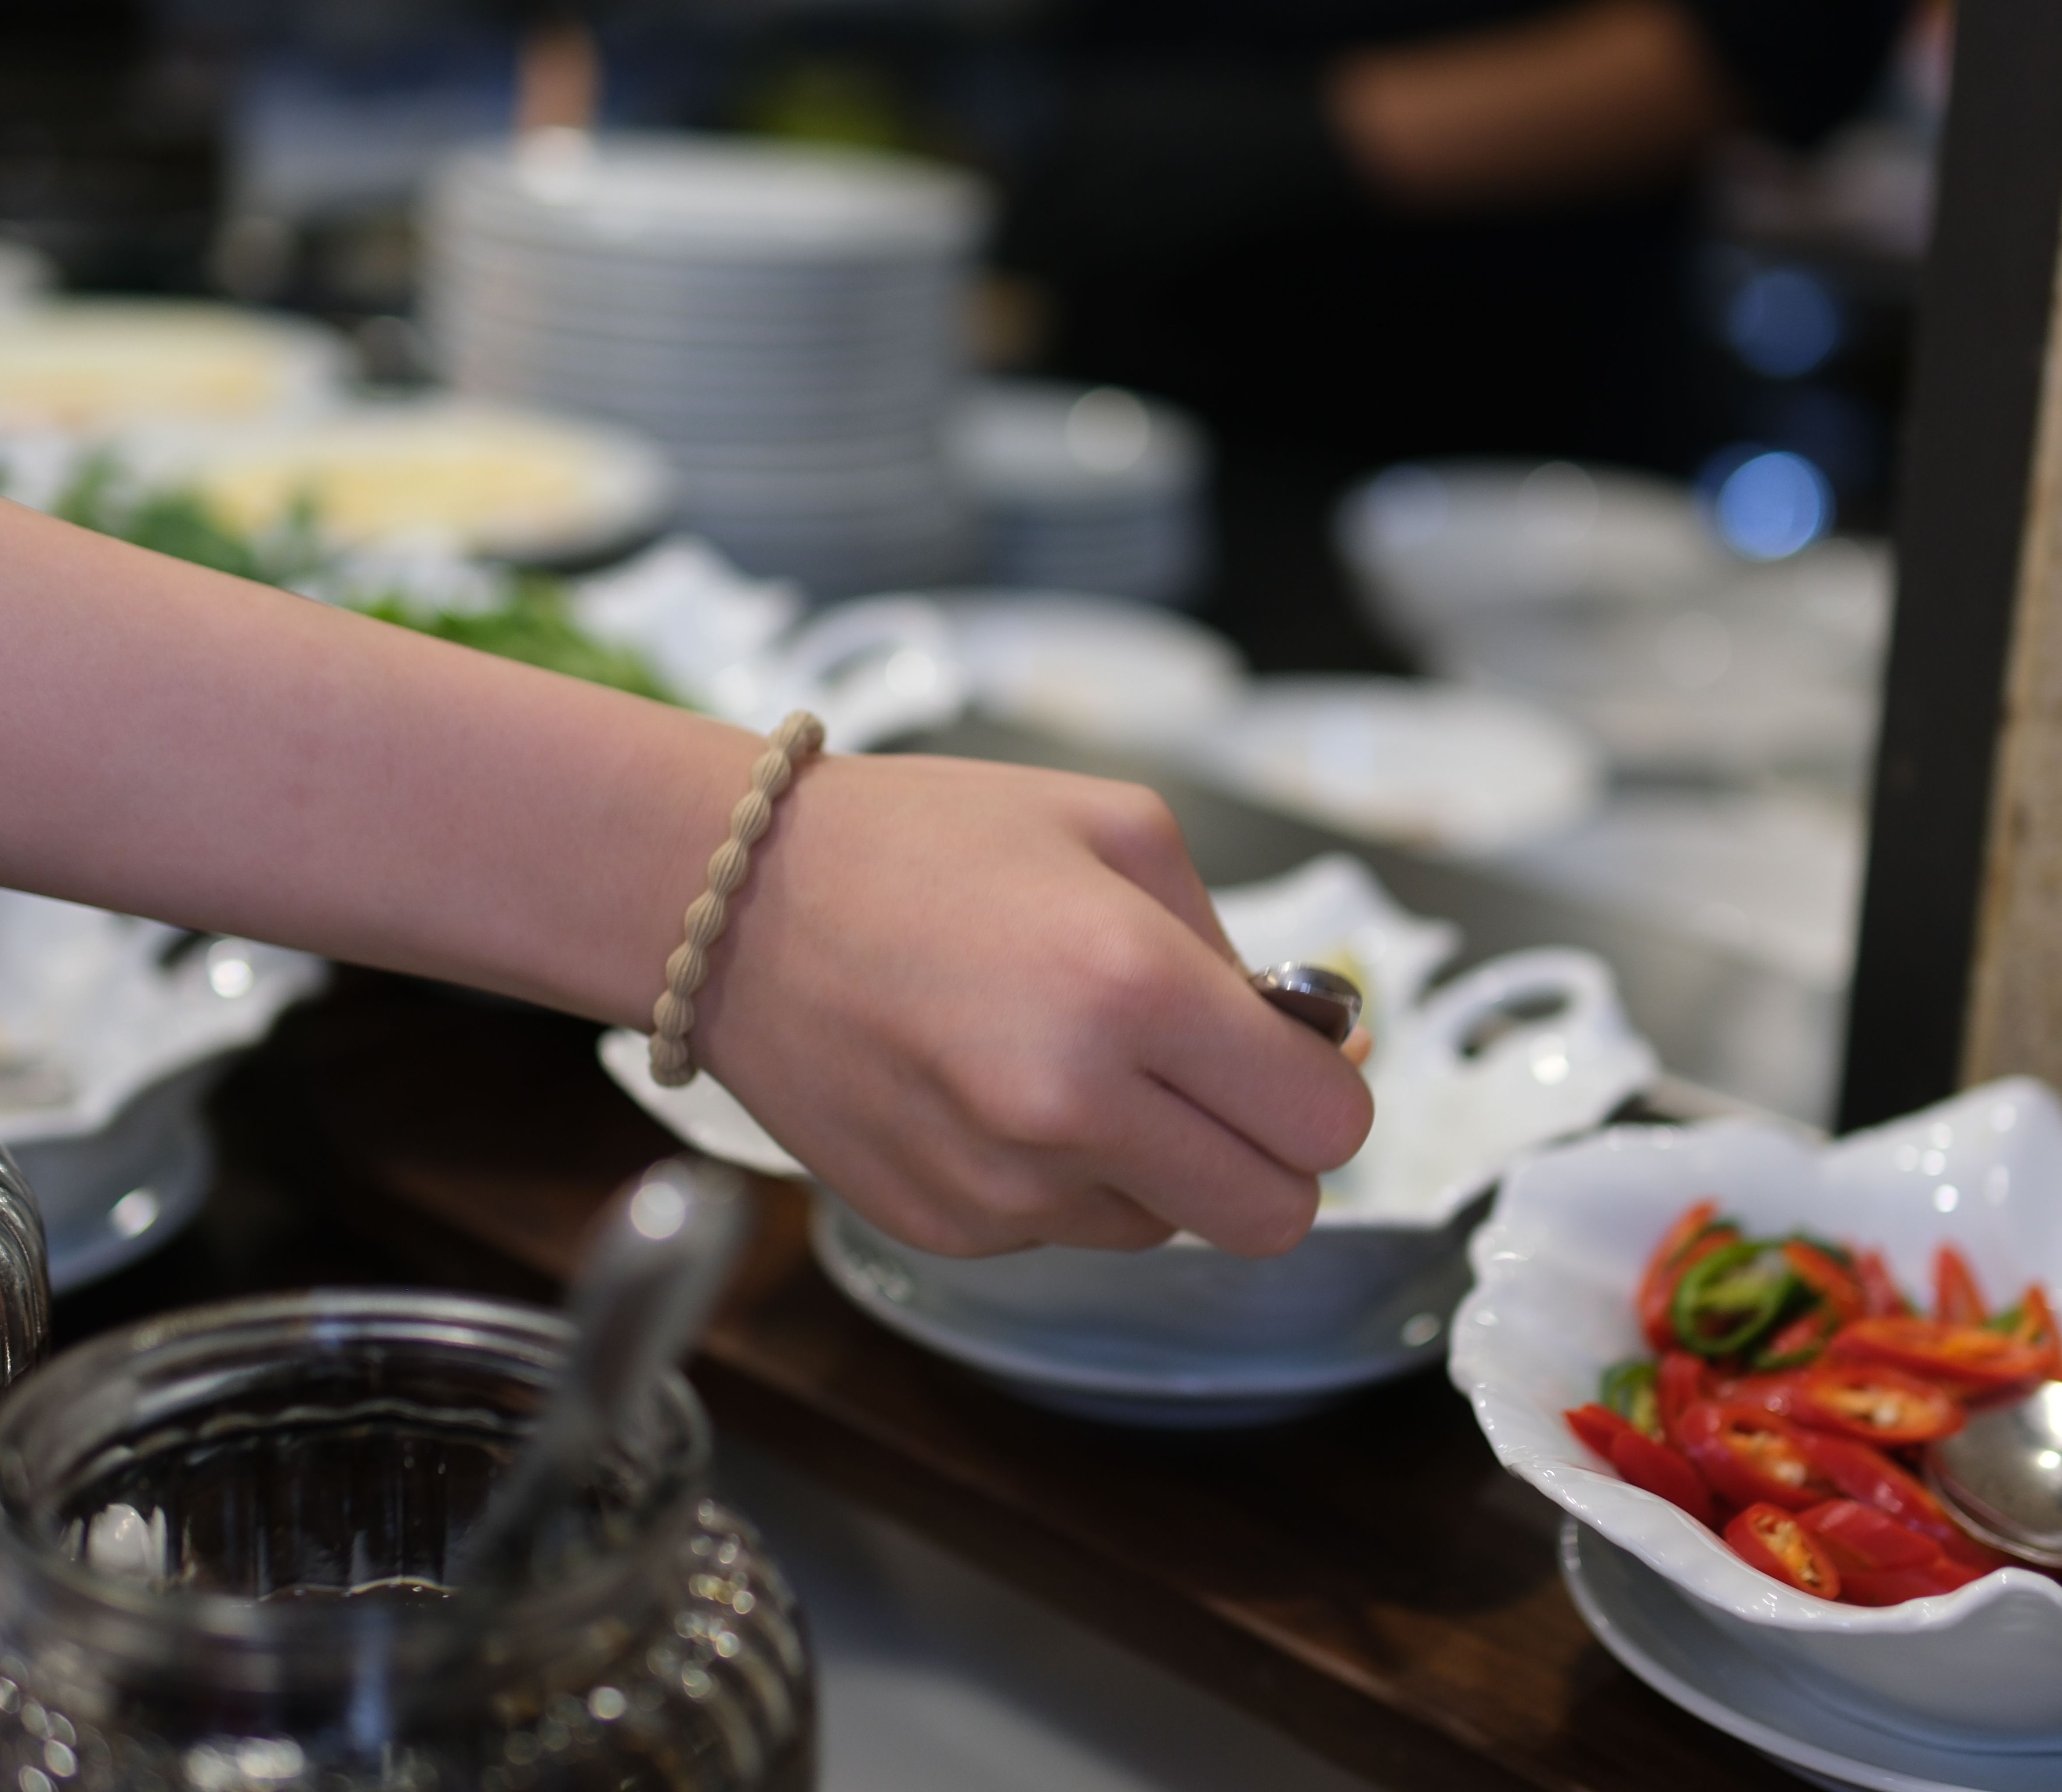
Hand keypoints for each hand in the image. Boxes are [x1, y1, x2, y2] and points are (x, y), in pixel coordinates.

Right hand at [685, 754, 1372, 1256]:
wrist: (732, 905)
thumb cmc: (926, 841)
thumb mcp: (1116, 829)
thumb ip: (1236, 947)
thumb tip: (1321, 1050)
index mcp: (1132, 990)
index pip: (1326, 1124)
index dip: (1329, 1090)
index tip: (1295, 1055)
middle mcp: (1072, 1109)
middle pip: (1272, 1216)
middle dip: (1272, 1155)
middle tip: (1218, 1084)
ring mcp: (1004, 1187)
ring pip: (1168, 1227)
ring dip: (1156, 1162)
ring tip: (1069, 1061)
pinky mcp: (946, 1228)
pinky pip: (1066, 1231)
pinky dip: (1062, 1177)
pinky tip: (994, 1089)